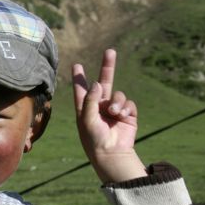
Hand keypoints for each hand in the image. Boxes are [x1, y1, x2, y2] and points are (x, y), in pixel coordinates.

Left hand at [72, 49, 146, 182]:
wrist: (111, 153)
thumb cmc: (93, 138)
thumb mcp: (86, 119)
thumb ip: (90, 100)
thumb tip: (97, 83)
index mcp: (85, 109)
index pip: (82, 90)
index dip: (80, 78)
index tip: (76, 65)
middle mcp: (99, 107)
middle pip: (104, 82)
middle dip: (108, 67)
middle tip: (110, 51)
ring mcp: (113, 110)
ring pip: (117, 95)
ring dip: (117, 101)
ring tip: (114, 113)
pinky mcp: (127, 115)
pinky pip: (128, 103)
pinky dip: (125, 108)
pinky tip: (122, 116)